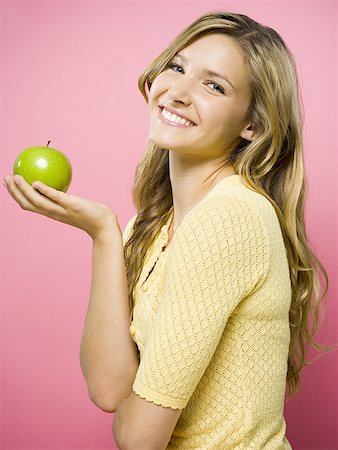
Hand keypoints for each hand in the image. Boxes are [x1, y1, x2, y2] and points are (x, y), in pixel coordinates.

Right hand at [3, 175, 119, 239]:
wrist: (105, 226)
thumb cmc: (92, 214)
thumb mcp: (75, 204)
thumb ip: (66, 196)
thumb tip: (60, 180)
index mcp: (53, 213)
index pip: (30, 205)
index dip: (17, 195)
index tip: (10, 184)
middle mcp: (54, 213)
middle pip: (28, 204)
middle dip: (14, 192)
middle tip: (6, 178)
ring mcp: (62, 210)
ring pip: (37, 202)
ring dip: (24, 190)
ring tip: (16, 177)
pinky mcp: (71, 206)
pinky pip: (55, 197)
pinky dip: (44, 191)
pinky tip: (36, 182)